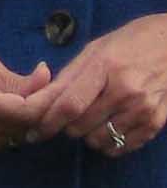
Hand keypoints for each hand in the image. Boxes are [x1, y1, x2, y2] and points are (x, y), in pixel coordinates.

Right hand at [0, 49, 51, 154]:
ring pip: (21, 133)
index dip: (50, 99)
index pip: (28, 111)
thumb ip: (11, 76)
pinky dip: (16, 124)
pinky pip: (9, 138)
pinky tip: (10, 108)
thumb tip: (46, 79)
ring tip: (28, 94)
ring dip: (31, 116)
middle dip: (43, 106)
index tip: (60, 82)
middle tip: (46, 84)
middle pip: (28, 125)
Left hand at [24, 13, 166, 156]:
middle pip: (81, 126)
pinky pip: (124, 145)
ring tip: (88, 121)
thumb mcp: (94, 50)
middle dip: (65, 127)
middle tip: (66, 118)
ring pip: (100, 140)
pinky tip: (106, 131)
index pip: (69, 105)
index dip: (48, 122)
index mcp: (104, 67)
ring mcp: (143, 108)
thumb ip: (69, 76)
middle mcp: (125, 91)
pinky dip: (110, 144)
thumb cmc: (129, 42)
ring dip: (87, 136)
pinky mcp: (157, 121)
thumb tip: (42, 100)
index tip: (33, 132)